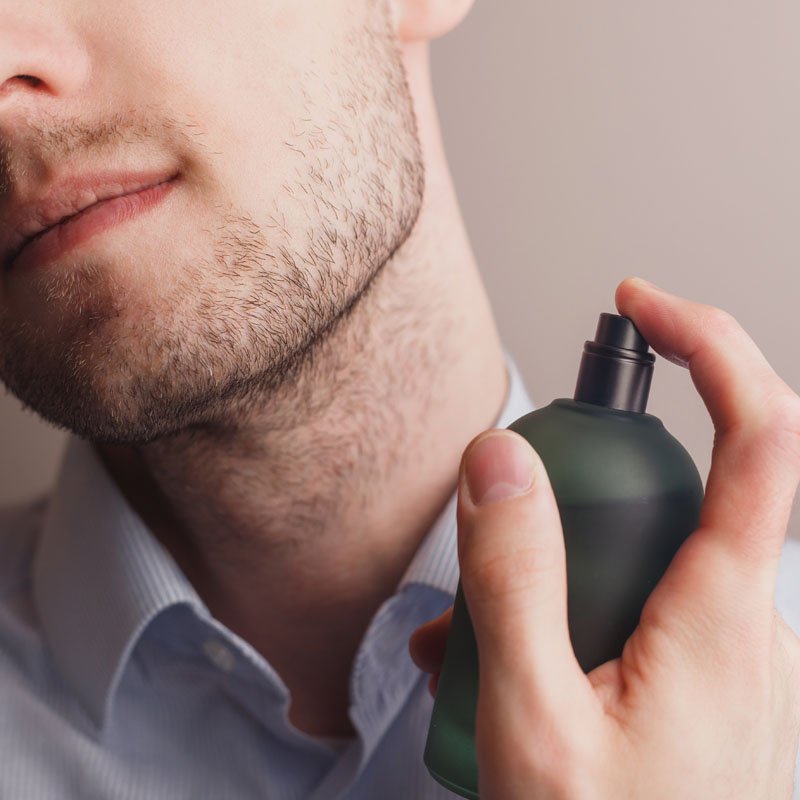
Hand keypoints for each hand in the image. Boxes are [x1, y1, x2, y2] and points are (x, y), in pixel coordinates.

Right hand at [410, 278, 799, 798]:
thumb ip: (515, 581)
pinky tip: (496, 674)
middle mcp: (744, 624)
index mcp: (725, 616)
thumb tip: (500, 463)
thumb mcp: (535, 724)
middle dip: (582, 485)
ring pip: (641, 556)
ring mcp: (724, 658)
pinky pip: (634, 612)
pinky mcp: (699, 686)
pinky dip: (562, 619)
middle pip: (675, 488)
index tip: (639, 302)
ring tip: (470, 643)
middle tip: (503, 525)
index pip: (761, 435)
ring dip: (550, 574)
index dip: (709, 346)